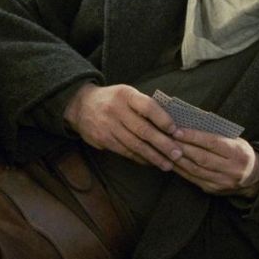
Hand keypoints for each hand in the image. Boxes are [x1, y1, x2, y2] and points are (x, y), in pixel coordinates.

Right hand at [64, 83, 182, 170]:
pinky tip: (152, 162)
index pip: (148, 107)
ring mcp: (107, 126)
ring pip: (134, 144)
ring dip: (153, 156)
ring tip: (168, 164)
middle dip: (163, 144)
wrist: (81, 105)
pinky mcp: (102, 139)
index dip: (163, 120)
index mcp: (126, 95)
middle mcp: (116, 110)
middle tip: (178, 154)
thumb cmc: (114, 100)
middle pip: (143, 130)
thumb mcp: (128, 94)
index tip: (176, 131)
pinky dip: (140, 158)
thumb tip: (172, 123)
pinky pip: (125, 151)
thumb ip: (146, 105)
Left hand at [170, 127, 258, 197]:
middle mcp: (231, 169)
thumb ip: (218, 133)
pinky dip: (180, 169)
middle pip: (202, 157)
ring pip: (195, 169)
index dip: (194, 137)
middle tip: (166, 138)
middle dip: (182, 147)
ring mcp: (221, 181)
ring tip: (165, 149)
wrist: (253, 177)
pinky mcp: (212, 189)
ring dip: (178, 159)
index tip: (177, 130)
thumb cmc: (240, 153)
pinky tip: (171, 161)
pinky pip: (193, 179)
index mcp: (238, 153)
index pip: (213, 143)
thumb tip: (194, 121)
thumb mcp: (236, 141)